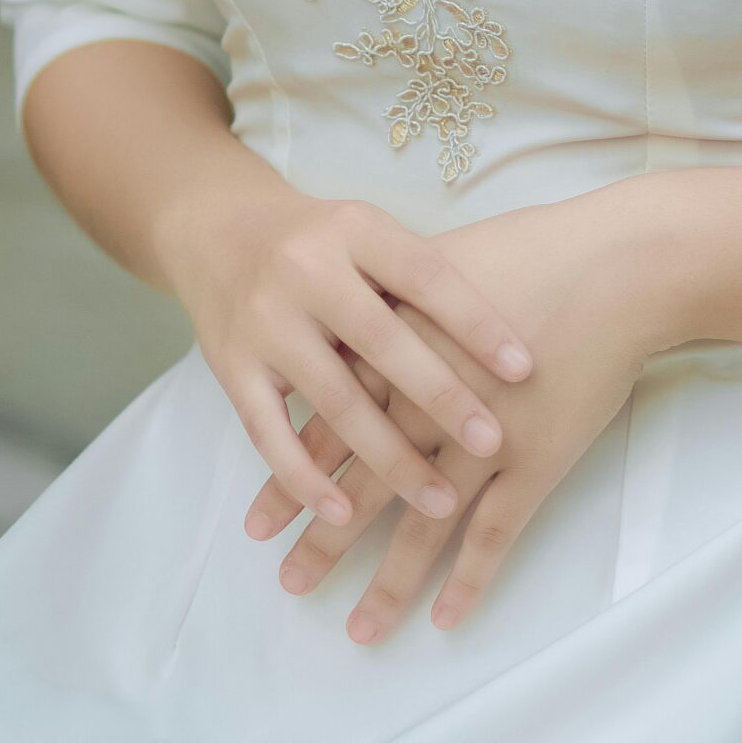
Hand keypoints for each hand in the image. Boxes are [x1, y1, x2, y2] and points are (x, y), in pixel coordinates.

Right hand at [158, 170, 535, 527]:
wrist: (217, 230)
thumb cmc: (319, 240)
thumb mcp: (368, 231)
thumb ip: (415, 276)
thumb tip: (505, 325)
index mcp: (354, 230)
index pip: (425, 276)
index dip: (476, 323)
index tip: (524, 369)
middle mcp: (306, 271)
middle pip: (382, 341)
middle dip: (441, 396)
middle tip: (493, 442)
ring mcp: (265, 322)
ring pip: (334, 400)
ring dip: (389, 458)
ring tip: (441, 500)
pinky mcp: (232, 367)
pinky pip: (269, 433)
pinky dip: (305, 478)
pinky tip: (342, 512)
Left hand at [244, 191, 658, 644]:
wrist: (614, 267)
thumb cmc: (532, 253)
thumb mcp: (439, 267)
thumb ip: (389, 304)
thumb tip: (346, 320)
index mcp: (398, 353)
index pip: (329, 428)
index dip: (292, 476)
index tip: (257, 523)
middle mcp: (429, 403)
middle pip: (366, 482)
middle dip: (325, 538)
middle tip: (290, 582)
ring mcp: (483, 438)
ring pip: (426, 523)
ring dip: (390, 580)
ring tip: (360, 630)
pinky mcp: (535, 460)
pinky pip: (496, 532)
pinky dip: (471, 578)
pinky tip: (447, 620)